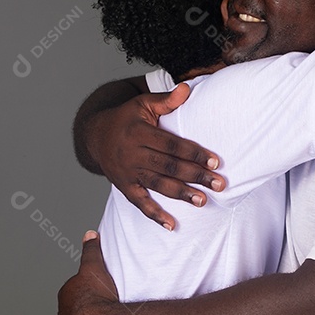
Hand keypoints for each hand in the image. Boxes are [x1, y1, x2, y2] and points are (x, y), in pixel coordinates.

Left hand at [57, 231, 119, 314]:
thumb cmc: (97, 295)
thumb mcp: (95, 267)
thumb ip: (91, 249)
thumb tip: (90, 233)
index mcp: (65, 293)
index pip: (77, 288)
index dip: (90, 288)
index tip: (103, 290)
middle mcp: (62, 313)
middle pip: (77, 307)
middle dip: (88, 306)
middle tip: (107, 305)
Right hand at [86, 84, 225, 229]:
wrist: (95, 135)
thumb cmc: (126, 118)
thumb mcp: (143, 104)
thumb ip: (165, 100)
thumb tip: (186, 89)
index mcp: (139, 132)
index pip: (171, 145)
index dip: (194, 153)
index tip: (215, 161)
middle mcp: (132, 154)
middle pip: (168, 167)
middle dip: (195, 176)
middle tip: (218, 184)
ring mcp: (128, 173)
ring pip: (158, 185)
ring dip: (181, 195)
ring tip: (202, 201)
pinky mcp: (124, 187)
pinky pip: (140, 203)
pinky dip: (155, 215)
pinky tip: (171, 225)